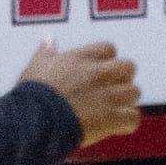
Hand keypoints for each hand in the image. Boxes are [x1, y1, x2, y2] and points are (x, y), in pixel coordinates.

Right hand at [20, 39, 141, 147]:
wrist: (33, 122)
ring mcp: (106, 96)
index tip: (101, 70)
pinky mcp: (109, 119)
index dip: (107, 60)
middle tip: (113, 89)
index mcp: (81, 59)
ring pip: (134, 91)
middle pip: (128, 67)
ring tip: (117, 109)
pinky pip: (132, 118)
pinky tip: (119, 127)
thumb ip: (46, 51)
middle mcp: (97, 74)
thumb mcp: (36, 67)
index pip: (108, 49)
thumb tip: (49, 38)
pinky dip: (128, 123)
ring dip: (127, 100)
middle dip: (123, 78)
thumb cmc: (31, 96)